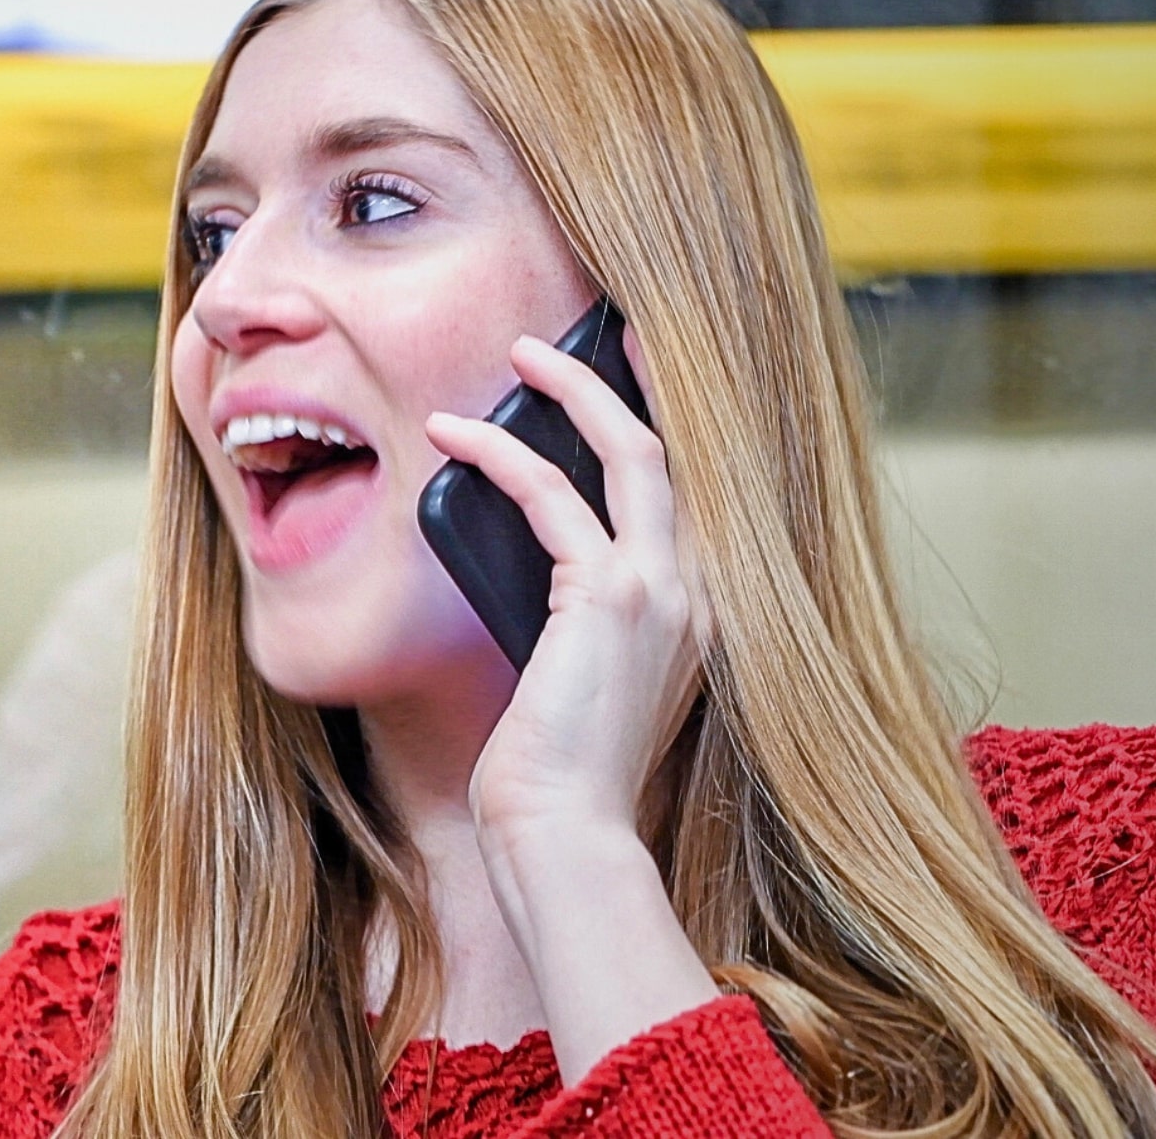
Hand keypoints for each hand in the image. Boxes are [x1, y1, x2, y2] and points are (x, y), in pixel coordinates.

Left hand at [423, 326, 711, 844]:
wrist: (565, 832)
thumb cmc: (561, 765)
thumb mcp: (585, 669)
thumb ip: (583, 605)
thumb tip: (537, 541)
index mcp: (698, 610)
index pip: (690, 490)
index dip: (666, 417)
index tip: (635, 368)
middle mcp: (698, 592)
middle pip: (680, 448)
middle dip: (637, 375)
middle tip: (599, 324)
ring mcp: (663, 592)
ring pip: (631, 450)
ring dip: (570, 389)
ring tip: (519, 355)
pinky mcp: (609, 597)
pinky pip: (553, 494)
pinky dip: (501, 454)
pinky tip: (457, 436)